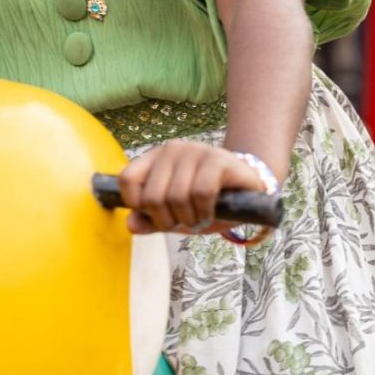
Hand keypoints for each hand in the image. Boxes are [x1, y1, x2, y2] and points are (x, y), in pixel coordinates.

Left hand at [117, 140, 267, 234]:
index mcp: (154, 158)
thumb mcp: (175, 214)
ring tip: (200, 218)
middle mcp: (171, 150)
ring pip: (177, 197)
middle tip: (185, 223)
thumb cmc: (206, 201)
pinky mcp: (217, 159)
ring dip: (190, 219)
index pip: (127, 179)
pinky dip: (205, 211)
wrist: (247, 190)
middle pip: (152, 196)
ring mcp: (194, 151)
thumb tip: (130, 225)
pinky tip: (211, 213)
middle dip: (168, 221)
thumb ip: (151, 219)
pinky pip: (201, 192)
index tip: (157, 215)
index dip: (137, 205)